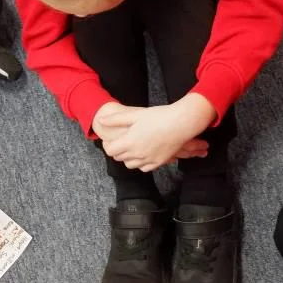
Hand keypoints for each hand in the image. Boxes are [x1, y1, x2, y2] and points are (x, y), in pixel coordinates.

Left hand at [100, 94, 215, 171]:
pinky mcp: (159, 162)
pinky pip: (144, 168)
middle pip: (119, 158)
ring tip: (132, 147)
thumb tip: (100, 119)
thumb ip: (115, 119)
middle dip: (117, 150)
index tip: (110, 139)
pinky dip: (141, 163)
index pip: (110, 151)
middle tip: (121, 141)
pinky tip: (143, 153)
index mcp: (129, 142)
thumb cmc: (158, 116)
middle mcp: (137, 154)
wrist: (182, 123)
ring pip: (131, 165)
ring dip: (128, 158)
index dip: (108, 145)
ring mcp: (148, 160)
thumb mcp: (135, 115)